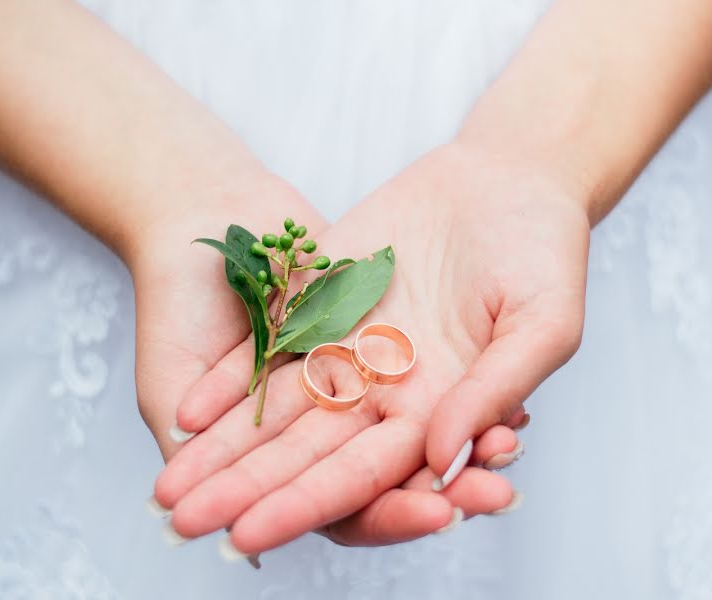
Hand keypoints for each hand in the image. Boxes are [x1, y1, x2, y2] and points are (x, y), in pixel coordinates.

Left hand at [154, 141, 587, 553]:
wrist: (508, 177)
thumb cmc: (544, 253)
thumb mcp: (541, 324)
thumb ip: (492, 391)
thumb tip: (442, 462)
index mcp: (436, 412)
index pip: (364, 477)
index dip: (306, 504)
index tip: (252, 535)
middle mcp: (383, 391)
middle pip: (303, 455)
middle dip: (244, 491)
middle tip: (185, 525)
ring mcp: (347, 346)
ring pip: (274, 412)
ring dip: (221, 449)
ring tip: (167, 487)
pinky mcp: (322, 301)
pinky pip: (269, 348)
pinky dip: (228, 382)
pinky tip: (186, 412)